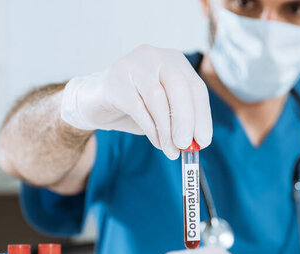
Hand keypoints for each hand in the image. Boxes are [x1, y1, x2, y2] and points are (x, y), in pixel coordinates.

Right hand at [60, 45, 211, 158]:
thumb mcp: (165, 111)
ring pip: (158, 98)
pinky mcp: (114, 82)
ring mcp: (132, 66)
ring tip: (170, 150)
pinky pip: (138, 108)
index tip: (204, 141)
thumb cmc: (137, 106)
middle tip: (186, 145)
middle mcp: (154, 57)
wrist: (95, 102)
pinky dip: (151, 129)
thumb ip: (182, 121)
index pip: (196, 87)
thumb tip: (197, 142)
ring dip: (167, 130)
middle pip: (179, 87)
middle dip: (186, 120)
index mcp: (173, 61)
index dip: (202, 116)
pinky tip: (157, 143)